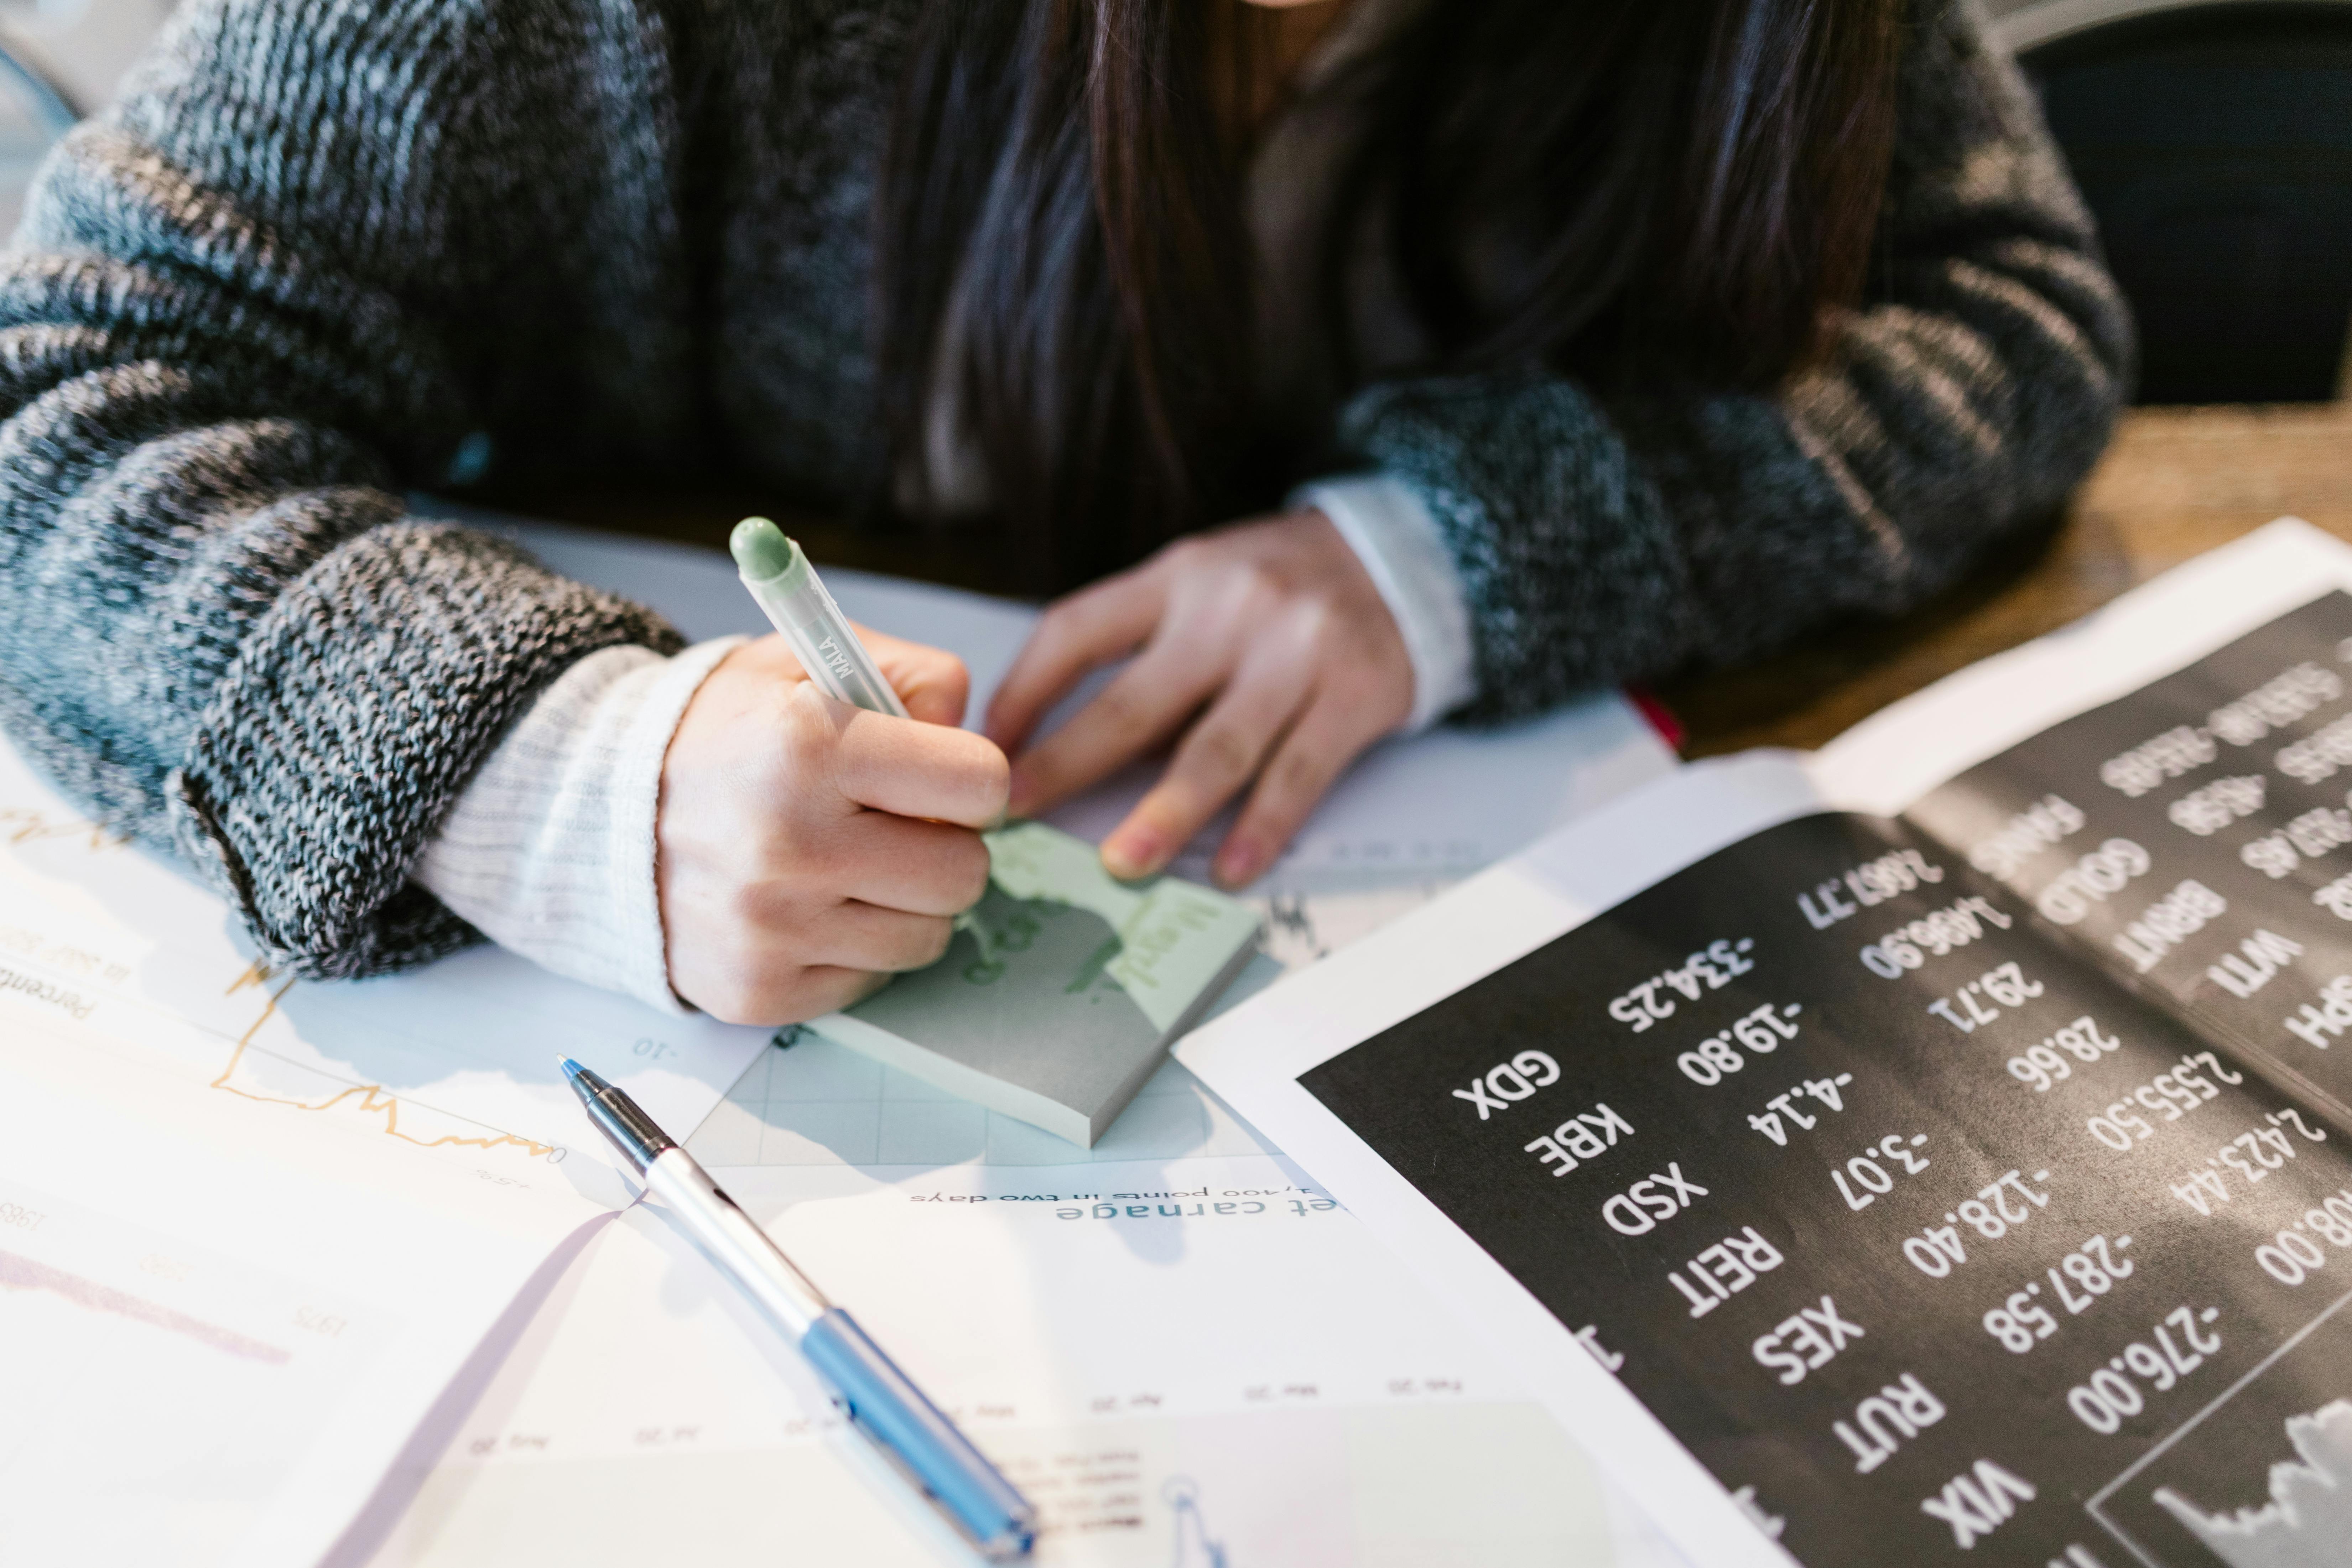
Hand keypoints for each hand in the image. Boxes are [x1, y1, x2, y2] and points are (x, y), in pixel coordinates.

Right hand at [657, 631, 1008, 1024]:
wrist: (600, 813)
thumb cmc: (727, 732)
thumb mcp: (811, 660)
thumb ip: (913, 677)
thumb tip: (967, 738)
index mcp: (808, 745)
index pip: (980, 783)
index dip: (971, 778)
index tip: (938, 776)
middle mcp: (789, 843)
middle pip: (966, 872)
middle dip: (946, 845)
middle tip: (896, 826)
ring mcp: (772, 927)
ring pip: (930, 936)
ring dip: (906, 902)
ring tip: (851, 865)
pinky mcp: (760, 989)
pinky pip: (872, 979)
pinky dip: (855, 946)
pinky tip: (809, 907)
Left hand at [985, 510, 1412, 887]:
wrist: (1405, 561)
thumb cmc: (1280, 588)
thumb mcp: (1204, 585)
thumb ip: (1145, 650)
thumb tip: (1064, 746)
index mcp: (1177, 576)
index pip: (1077, 632)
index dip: (1026, 693)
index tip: (992, 750)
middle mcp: (1232, 608)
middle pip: (1136, 700)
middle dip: (1070, 764)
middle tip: (1019, 814)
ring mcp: (1297, 653)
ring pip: (1217, 748)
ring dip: (1165, 813)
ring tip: (1121, 863)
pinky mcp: (1354, 695)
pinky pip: (1298, 774)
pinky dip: (1263, 827)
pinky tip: (1232, 869)